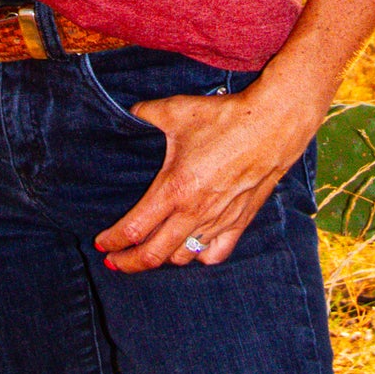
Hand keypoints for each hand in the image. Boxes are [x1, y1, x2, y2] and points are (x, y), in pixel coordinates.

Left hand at [94, 77, 322, 272]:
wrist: (272, 125)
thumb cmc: (224, 118)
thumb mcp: (177, 110)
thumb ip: (146, 113)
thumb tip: (129, 113)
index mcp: (174, 189)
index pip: (134, 229)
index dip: (113, 241)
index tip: (102, 244)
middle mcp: (194, 213)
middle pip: (153, 255)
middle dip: (129, 262)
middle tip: (115, 262)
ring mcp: (218, 222)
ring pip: (183, 258)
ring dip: (162, 259)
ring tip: (150, 251)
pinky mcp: (239, 222)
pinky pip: (214, 255)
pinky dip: (198, 258)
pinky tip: (190, 250)